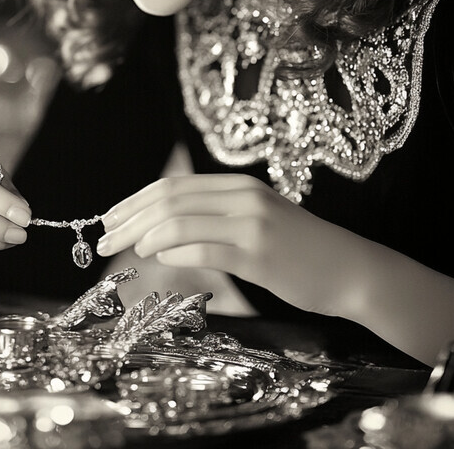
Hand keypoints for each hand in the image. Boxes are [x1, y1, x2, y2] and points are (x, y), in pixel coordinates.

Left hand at [97, 174, 361, 317]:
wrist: (350, 268)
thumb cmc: (299, 249)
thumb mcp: (256, 220)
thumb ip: (214, 219)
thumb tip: (159, 233)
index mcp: (238, 185)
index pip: (173, 186)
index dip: (135, 200)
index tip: (109, 217)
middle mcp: (243, 196)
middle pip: (170, 200)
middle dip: (129, 218)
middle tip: (102, 239)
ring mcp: (252, 224)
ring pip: (182, 221)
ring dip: (144, 235)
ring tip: (124, 249)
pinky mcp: (259, 254)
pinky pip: (206, 250)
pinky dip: (176, 253)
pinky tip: (158, 259)